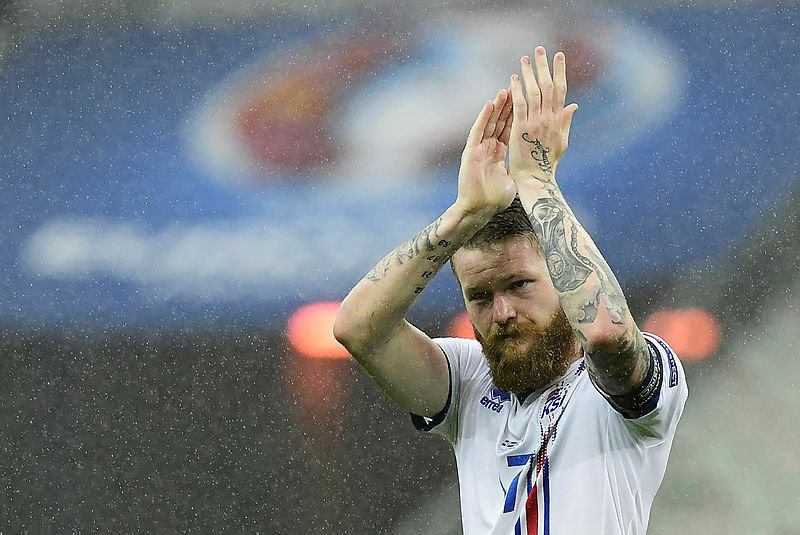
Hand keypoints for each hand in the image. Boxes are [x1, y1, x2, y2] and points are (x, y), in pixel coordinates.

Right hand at [455, 89, 516, 216]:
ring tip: (505, 89)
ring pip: (490, 122)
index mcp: (499, 153)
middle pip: (501, 121)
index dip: (518, 113)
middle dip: (509, 104)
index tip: (526, 98)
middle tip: (518, 86)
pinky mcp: (471, 152)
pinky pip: (478, 131)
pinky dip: (484, 117)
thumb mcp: (511, 179)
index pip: (510, 128)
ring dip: (497, 106)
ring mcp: (479, 148)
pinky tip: (489, 104)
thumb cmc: (494, 199)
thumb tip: (530, 163)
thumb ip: (519, 166)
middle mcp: (489, 147)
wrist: (478, 210)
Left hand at [509, 46, 578, 183]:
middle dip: (544, 66)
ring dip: (529, 74)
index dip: (560, 71)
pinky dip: (517, 91)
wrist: (537, 179)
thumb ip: (566, 121)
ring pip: (533, 92)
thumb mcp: (562, 140)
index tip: (558, 56)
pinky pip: (519, 106)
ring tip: (525, 58)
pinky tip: (513, 79)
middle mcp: (549, 118)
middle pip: (548, 86)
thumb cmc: (548, 162)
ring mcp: (535, 123)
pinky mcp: (521, 129)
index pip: (561, 90)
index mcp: (559, 120)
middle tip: (540, 49)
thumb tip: (574, 105)